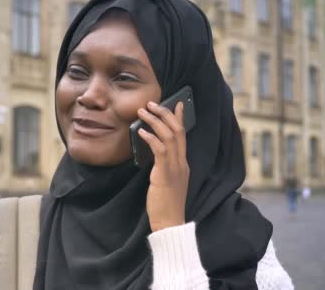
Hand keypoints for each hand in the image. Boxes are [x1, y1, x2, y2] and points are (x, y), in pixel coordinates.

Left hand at [138, 101, 189, 231]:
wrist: (169, 222)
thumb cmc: (165, 204)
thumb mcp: (166, 181)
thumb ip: (164, 166)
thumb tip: (153, 152)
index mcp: (183, 164)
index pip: (183, 135)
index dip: (180, 117)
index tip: (176, 103)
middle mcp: (182, 162)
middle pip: (178, 130)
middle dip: (165, 113)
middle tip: (152, 103)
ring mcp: (176, 168)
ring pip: (169, 136)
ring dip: (155, 121)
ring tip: (142, 111)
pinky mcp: (166, 174)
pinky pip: (160, 150)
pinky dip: (151, 138)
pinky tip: (141, 132)